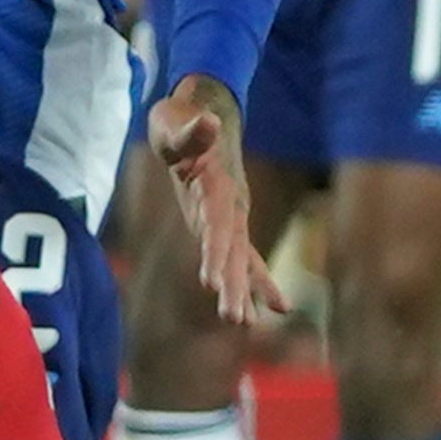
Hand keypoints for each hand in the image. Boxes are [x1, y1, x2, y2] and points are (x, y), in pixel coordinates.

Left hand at [150, 75, 285, 332]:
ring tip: (244, 323)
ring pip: (239, 258)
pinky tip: (263, 309)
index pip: (217, 224)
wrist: (201, 115)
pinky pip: (242, 256)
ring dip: (241, 290)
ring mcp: (231, 216)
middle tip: (234, 319)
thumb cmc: (179, 122)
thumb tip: (209, 123)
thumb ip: (194, 130)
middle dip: (233, 284)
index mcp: (217, 186)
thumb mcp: (177, 123)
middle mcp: (230, 206)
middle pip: (233, 250)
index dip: (215, 251)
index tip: (211, 280)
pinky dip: (252, 281)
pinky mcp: (226, 222)